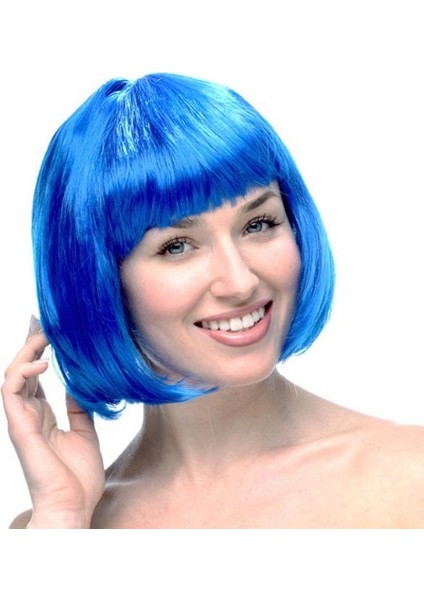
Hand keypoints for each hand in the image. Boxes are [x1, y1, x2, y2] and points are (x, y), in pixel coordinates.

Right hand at [1, 318, 104, 527]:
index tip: (49, 328)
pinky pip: (12, 391)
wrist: (74, 505)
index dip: (38, 351)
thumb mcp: (85, 431)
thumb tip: (80, 383)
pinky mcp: (18, 426)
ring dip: (25, 350)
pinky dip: (24, 372)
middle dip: (28, 342)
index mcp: (42, 415)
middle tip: (39, 319)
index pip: (34, 375)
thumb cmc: (78, 476)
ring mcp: (20, 419)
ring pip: (12, 374)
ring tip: (43, 333)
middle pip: (21, 369)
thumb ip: (78, 407)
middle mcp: (28, 414)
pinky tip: (42, 361)